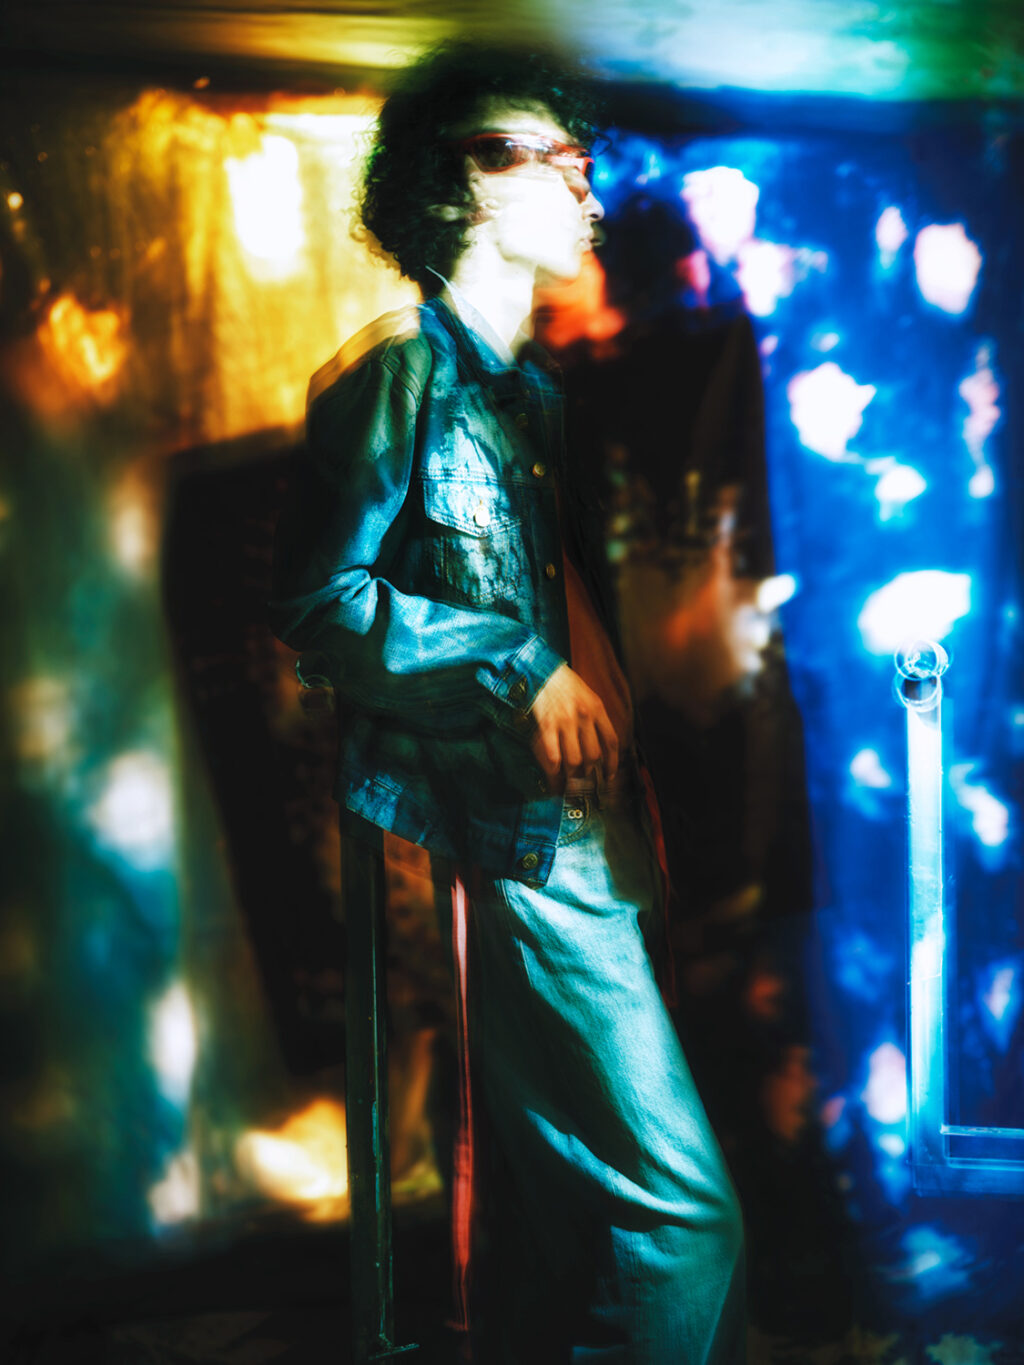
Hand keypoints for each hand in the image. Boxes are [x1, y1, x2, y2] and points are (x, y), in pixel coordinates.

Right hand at [527, 663, 618, 792]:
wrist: (539, 668)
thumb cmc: (561, 682)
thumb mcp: (585, 694)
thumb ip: (594, 716)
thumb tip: (597, 742)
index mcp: (596, 708)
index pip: (610, 742)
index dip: (612, 763)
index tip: (609, 776)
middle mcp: (584, 715)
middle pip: (593, 756)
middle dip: (588, 772)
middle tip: (581, 777)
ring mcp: (565, 721)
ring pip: (574, 760)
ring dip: (571, 773)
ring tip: (567, 777)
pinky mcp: (547, 725)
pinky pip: (554, 755)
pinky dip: (554, 768)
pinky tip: (553, 771)